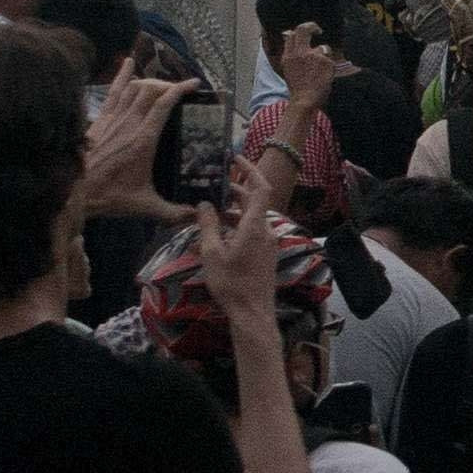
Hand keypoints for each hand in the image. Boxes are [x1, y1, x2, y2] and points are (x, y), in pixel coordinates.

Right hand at [208, 145, 294, 322]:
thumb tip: (203, 203)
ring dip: (234, 210)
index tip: (236, 158)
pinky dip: (238, 226)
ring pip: (253, 218)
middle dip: (236, 190)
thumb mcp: (212, 253)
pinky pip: (253, 232)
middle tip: (215, 185)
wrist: (253, 313)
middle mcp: (267, 231)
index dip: (250, 169)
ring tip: (212, 210)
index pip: (260, 188)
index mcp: (256, 226)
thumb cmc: (231, 283)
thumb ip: (208, 225)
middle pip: (254, 202)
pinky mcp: (266, 255)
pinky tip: (220, 234)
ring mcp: (268, 244)